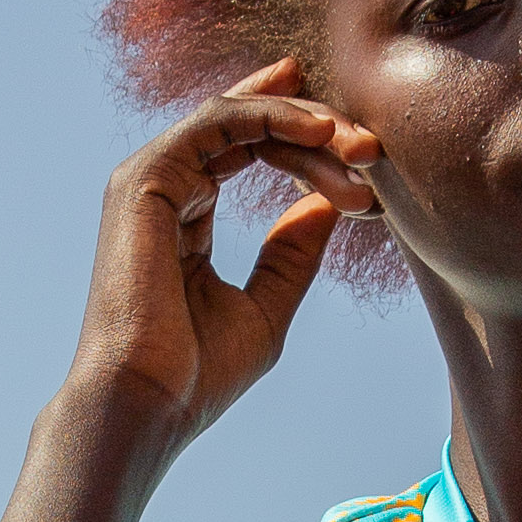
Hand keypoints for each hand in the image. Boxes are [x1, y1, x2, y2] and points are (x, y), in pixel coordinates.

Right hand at [67, 64, 381, 457]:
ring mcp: (151, 178)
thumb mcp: (265, 309)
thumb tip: (327, 204)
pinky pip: (217, 121)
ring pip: (238, 118)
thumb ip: (292, 255)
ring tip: (360, 147)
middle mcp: (164, 189)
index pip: (247, 151)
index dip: (307, 145)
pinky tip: (320, 133)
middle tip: (374, 149)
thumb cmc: (194, 375)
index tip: (366, 164)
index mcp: (184, 217)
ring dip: (305, 123)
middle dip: (317, 129)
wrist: (147, 404)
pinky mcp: (147, 176)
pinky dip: (271, 117)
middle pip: (248, 128)